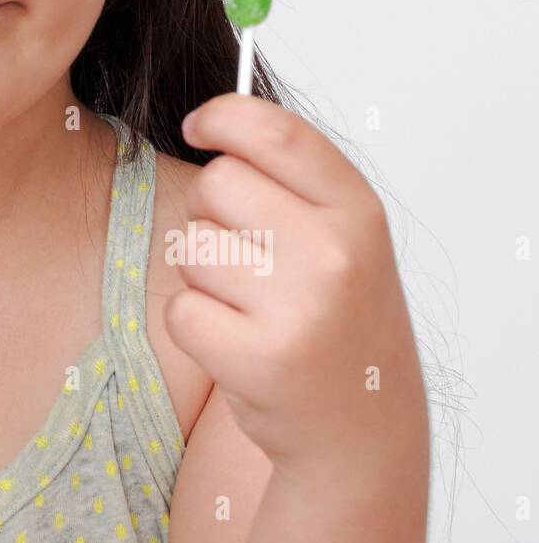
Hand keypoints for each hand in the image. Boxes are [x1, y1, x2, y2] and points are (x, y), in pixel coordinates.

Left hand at [164, 93, 425, 485]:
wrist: (363, 427)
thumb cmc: (339, 317)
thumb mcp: (345, 236)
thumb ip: (291, 177)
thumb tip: (210, 118)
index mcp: (358, 210)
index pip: (274, 130)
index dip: (221, 116)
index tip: (198, 126)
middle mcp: (334, 252)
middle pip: (216, 182)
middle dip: (211, 211)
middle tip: (245, 254)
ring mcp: (298, 307)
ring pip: (191, 246)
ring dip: (203, 273)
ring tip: (250, 306)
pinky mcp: (259, 358)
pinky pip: (180, 306)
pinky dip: (194, 324)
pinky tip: (237, 342)